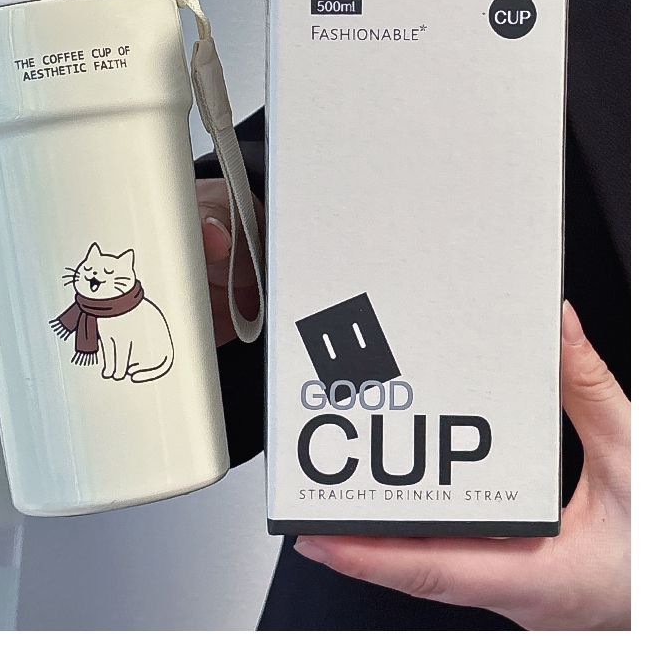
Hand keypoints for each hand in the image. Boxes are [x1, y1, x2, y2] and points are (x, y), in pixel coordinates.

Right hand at [0, 177, 262, 401]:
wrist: (247, 269)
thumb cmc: (215, 230)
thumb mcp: (213, 213)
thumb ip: (213, 222)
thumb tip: (211, 236)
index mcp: (101, 224)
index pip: (34, 216)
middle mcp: (89, 270)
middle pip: (17, 274)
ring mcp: (102, 311)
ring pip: (33, 328)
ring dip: (0, 351)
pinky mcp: (121, 347)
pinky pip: (74, 368)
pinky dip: (43, 389)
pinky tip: (22, 405)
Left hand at [294, 302, 629, 630]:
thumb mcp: (635, 463)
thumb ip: (590, 392)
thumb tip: (557, 331)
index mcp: (540, 576)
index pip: (433, 570)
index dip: (368, 556)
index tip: (316, 536)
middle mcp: (517, 590)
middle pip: (417, 569)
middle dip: (357, 540)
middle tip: (310, 503)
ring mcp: (514, 588)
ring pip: (431, 568)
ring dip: (384, 538)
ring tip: (342, 497)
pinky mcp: (519, 576)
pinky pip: (456, 558)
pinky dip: (421, 531)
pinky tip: (404, 502)